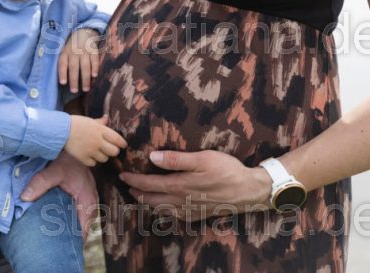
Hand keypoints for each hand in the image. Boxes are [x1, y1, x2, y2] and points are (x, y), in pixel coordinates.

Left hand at [21, 152, 98, 239]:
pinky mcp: (84, 195)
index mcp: (87, 202)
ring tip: (53, 237)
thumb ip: (40, 183)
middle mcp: (91, 203)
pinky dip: (70, 217)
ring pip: (80, 220)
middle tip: (52, 246)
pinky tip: (57, 220)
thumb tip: (24, 198)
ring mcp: (89, 199)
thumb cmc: (67, 159)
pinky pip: (79, 212)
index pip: (83, 231)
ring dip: (69, 227)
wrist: (75, 145)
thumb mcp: (53, 170)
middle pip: (82, 228)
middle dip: (69, 237)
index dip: (72, 242)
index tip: (58, 249)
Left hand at [58, 28, 100, 92]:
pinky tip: (95, 76)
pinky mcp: (94, 49)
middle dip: (74, 79)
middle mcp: (74, 52)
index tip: (63, 83)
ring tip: (86, 89)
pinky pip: (94, 59)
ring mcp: (84, 50)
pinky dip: (95, 67)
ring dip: (85, 78)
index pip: (62, 63)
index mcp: (65, 52)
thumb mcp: (65, 51)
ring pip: (84, 65)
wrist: (84, 32)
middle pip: (73, 66)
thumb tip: (62, 81)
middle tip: (74, 91)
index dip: (62, 73)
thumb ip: (64, 62)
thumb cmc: (72, 47)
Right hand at [65, 115, 126, 166]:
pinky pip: (94, 163)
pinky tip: (88, 155)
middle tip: (109, 149)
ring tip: (97, 151)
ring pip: (104, 159)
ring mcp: (90, 150)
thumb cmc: (76, 123)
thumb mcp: (89, 120)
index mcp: (100, 130)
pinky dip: (92, 160)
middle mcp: (97, 141)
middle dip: (113, 151)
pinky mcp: (83, 158)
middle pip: (114, 152)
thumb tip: (107, 118)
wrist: (61, 131)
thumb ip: (100, 122)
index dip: (122, 143)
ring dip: (102, 156)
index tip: (123, 145)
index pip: (117, 139)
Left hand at [119, 150, 272, 220]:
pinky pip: (175, 216)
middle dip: (137, 192)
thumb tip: (152, 157)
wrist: (249, 191)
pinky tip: (164, 209)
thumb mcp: (202, 158)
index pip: (149, 184)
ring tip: (139, 196)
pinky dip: (163, 212)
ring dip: (148, 203)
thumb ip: (176, 159)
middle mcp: (181, 201)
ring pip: (162, 210)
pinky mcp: (199, 214)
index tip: (122, 174)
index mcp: (179, 186)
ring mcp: (190, 210)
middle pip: (152, 199)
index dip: (134, 179)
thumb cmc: (227, 170)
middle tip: (127, 185)